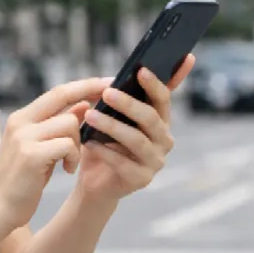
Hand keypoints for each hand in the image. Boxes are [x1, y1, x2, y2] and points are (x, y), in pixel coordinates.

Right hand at [0, 76, 106, 234]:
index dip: (84, 85)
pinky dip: (74, 157)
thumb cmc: (22, 181)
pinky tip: (66, 170)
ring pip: (70, 123)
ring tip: (70, 162)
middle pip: (64, 96)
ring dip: (78, 143)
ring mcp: (24, 137)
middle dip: (91, 96)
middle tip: (112, 105)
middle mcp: (20, 122)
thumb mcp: (40, 148)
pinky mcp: (31, 154)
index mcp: (21, 118)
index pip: (57, 92)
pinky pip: (68, 145)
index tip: (107, 82)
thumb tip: (83, 105)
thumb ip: (57, 127)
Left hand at [71, 55, 195, 206]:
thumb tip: (115, 75)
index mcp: (160, 121)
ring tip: (90, 116)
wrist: (95, 183)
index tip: (142, 69)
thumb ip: (119, 98)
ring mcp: (156, 161)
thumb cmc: (104, 144)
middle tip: (107, 92)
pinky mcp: (142, 179)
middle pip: (151, 118)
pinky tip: (89, 142)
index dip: (155, 83)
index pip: (163, 97)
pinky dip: (104, 151)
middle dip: (128, 103)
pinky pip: (123, 162)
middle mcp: (164, 140)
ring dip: (112, 126)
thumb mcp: (111, 118)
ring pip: (137, 140)